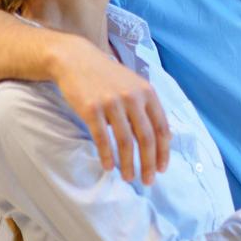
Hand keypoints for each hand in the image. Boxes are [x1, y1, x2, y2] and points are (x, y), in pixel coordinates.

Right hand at [50, 32, 170, 185]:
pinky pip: (102, 138)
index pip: (162, 128)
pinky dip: (107, 155)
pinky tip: (108, 167)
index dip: (163, 151)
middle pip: (146, 138)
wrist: (76, 60)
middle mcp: (133, 97)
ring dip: (128, 164)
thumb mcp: (134, 86)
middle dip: (149, 163)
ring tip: (128, 178)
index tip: (162, 168)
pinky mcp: (91, 109)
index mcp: (148, 93)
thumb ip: (147, 108)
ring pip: (125, 141)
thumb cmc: (107, 76)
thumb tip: (163, 137)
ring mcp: (112, 103)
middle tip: (148, 181)